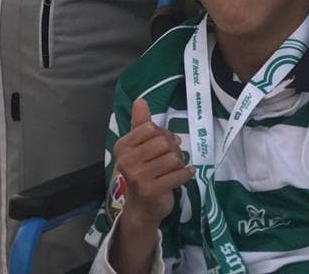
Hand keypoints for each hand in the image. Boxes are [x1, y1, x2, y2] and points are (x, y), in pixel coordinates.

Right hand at [113, 97, 193, 226]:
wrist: (142, 208)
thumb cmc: (142, 172)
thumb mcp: (139, 146)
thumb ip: (140, 123)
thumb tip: (140, 100)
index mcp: (122, 147)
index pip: (150, 128)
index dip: (163, 134)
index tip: (164, 142)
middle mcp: (127, 161)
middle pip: (163, 142)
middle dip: (172, 148)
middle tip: (171, 157)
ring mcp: (138, 177)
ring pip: (172, 157)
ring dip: (179, 162)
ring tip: (175, 167)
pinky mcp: (152, 190)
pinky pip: (178, 174)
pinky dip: (186, 173)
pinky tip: (186, 174)